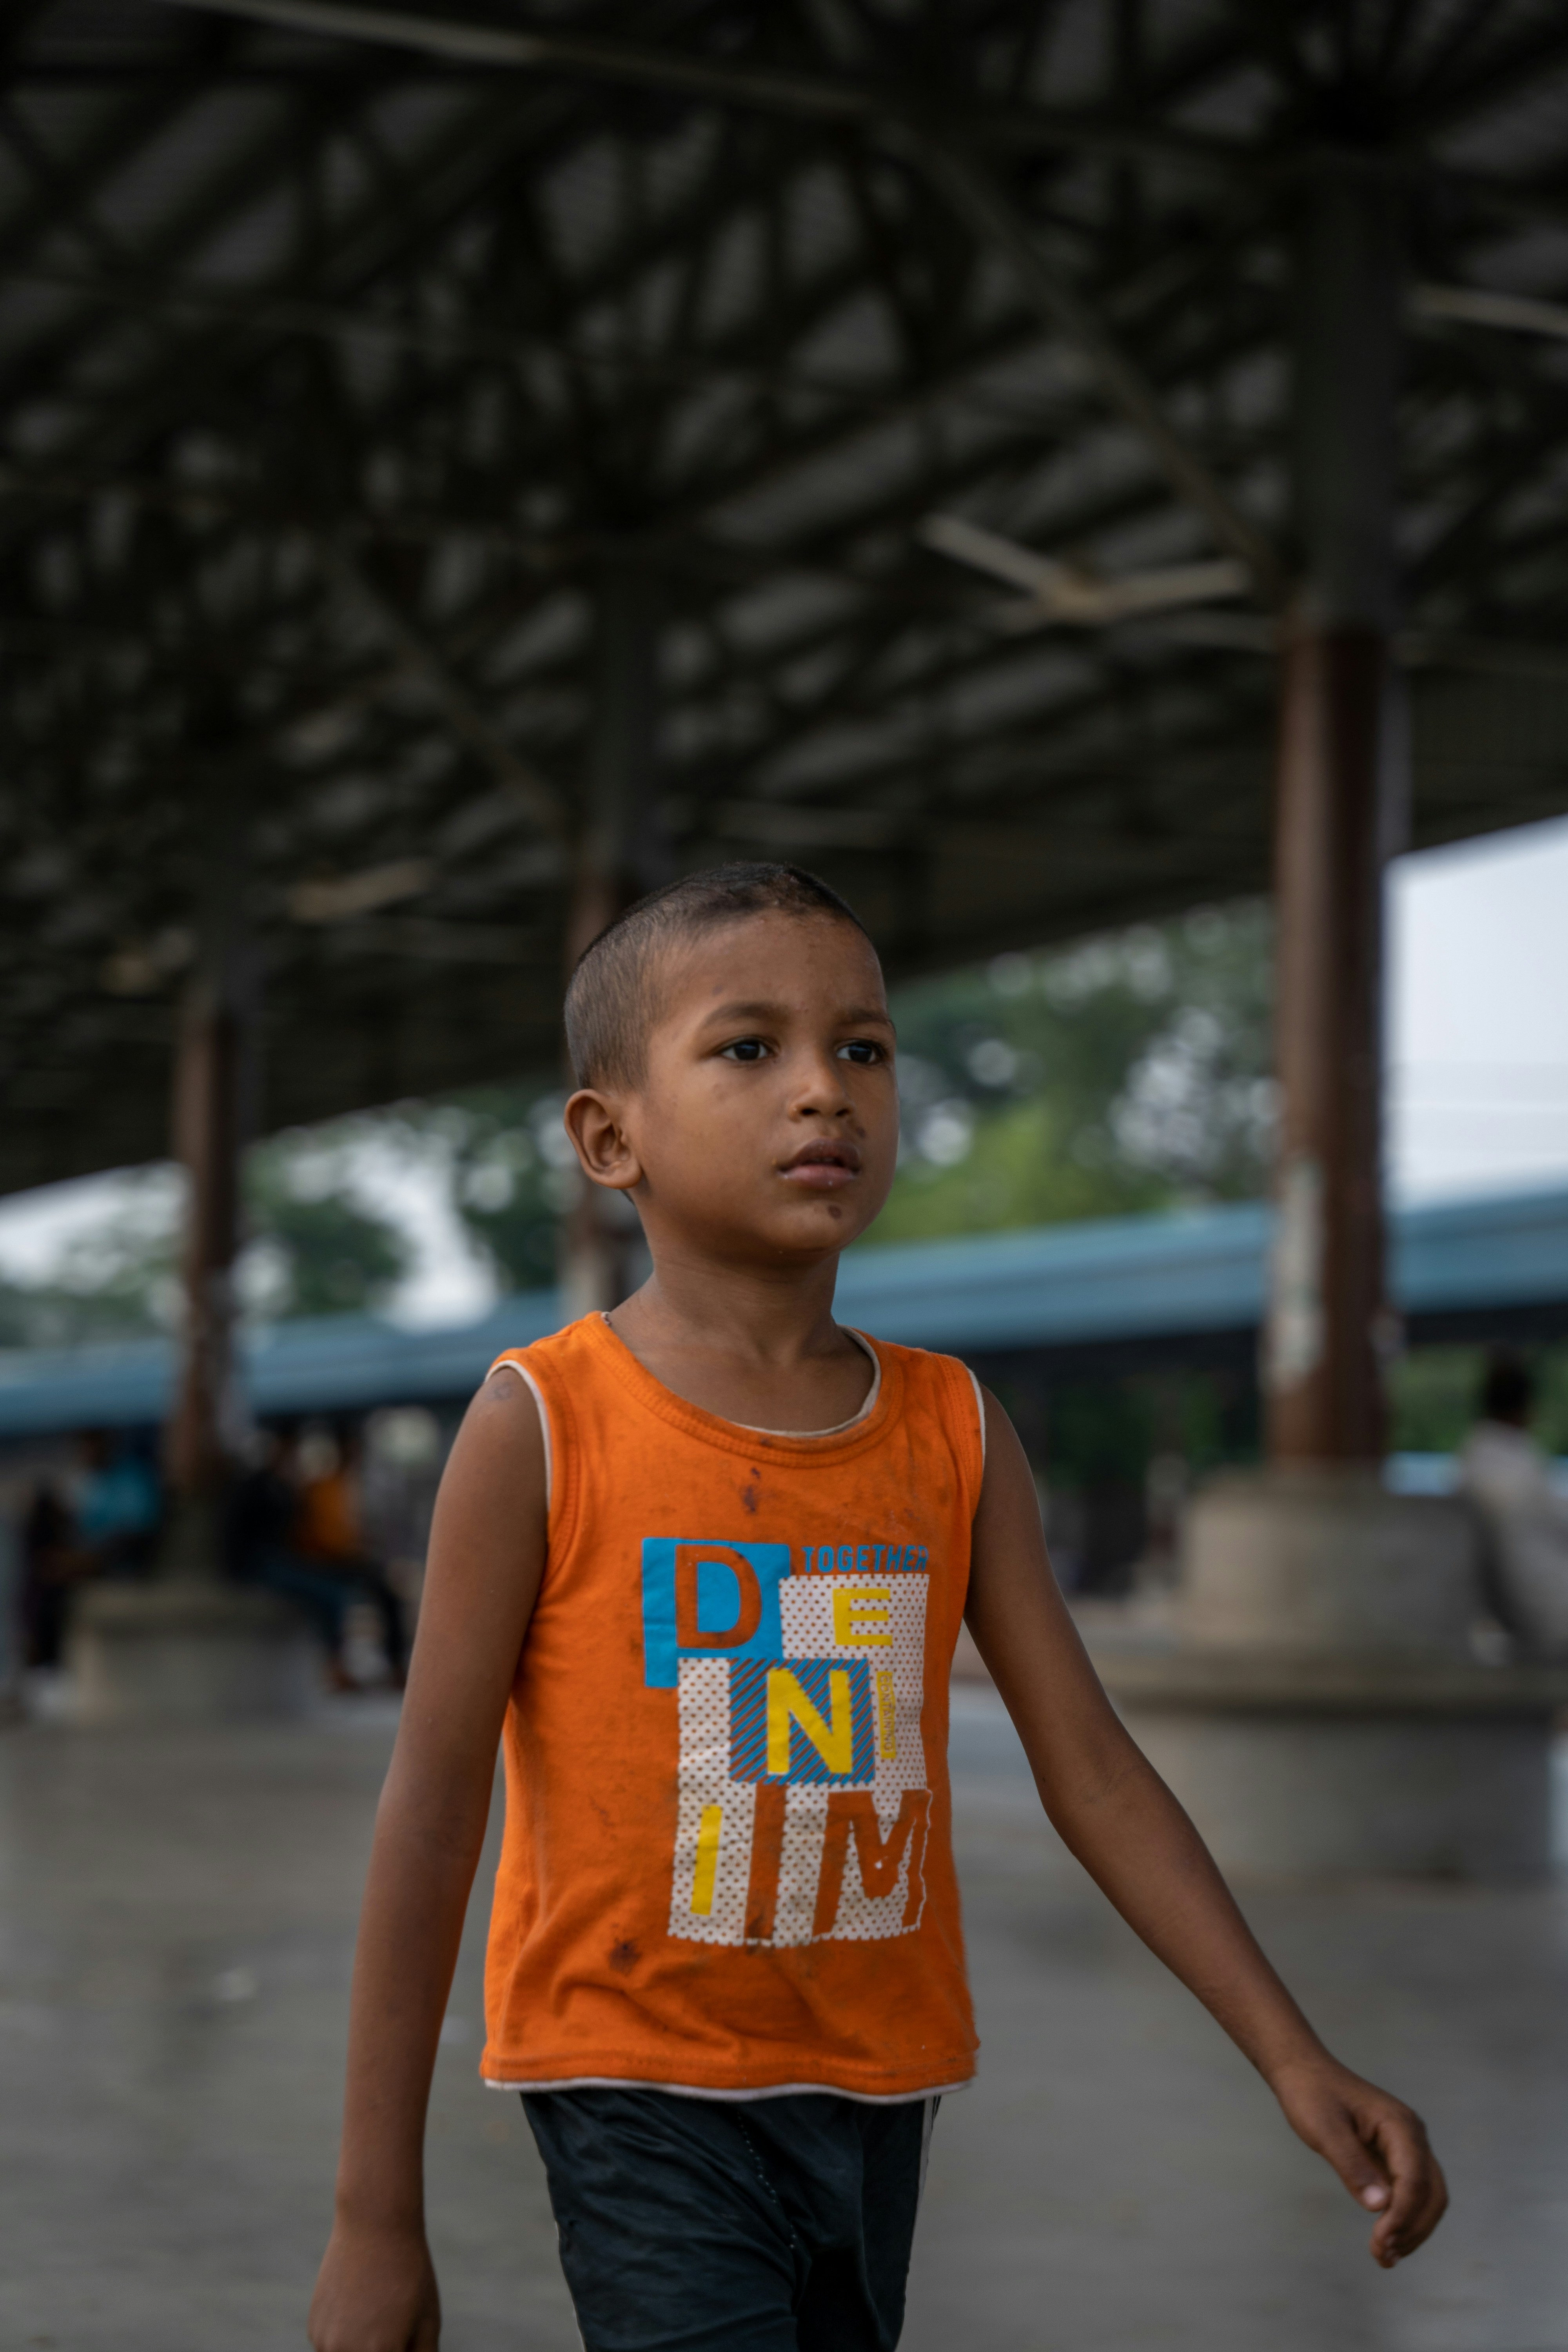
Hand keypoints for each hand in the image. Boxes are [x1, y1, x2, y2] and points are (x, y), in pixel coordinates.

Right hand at [308, 2218, 440, 2350]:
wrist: (373, 2225)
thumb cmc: (409, 2273)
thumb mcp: (427, 2322)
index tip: (400, 2343)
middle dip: (382, 2350)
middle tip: (391, 2325)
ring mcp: (324, 2343)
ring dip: (363, 2349)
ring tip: (379, 2314)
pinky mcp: (313, 2329)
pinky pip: (333, 2349)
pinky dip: (347, 2340)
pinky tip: (361, 2306)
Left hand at [1269, 2054, 1447, 2266]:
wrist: (1302, 2071)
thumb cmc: (1311, 2095)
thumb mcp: (1324, 2129)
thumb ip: (1352, 2165)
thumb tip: (1380, 2206)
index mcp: (1400, 2125)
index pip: (1415, 2179)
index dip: (1403, 2215)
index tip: (1381, 2242)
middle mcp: (1412, 2136)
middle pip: (1432, 2193)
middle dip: (1412, 2229)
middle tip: (1383, 2256)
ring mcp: (1406, 2146)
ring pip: (1428, 2197)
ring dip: (1412, 2229)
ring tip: (1385, 2257)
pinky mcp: (1395, 2156)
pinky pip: (1411, 2193)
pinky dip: (1404, 2218)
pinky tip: (1386, 2239)